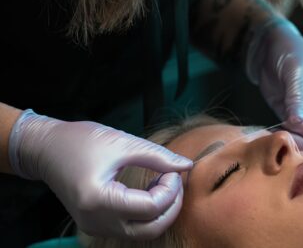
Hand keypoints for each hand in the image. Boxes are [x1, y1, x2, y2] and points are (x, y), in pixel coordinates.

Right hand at [8, 110, 192, 238]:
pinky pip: (130, 227)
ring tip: (163, 183)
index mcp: (99, 200)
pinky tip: (149, 190)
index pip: (151, 208)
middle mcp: (96, 221)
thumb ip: (158, 157)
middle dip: (171, 206)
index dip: (170, 189)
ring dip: (160, 211)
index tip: (174, 170)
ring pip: (141, 232)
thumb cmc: (80, 140)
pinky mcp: (96, 224)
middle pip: (150, 229)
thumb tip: (186, 165)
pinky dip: (146, 213)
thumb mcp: (122, 142)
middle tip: (176, 180)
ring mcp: (94, 227)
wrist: (45, 148)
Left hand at [249, 20, 302, 152]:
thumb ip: (297, 100)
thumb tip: (297, 124)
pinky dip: (285, 137)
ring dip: (294, 142)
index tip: (291, 122)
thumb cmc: (290, 52)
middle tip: (283, 137)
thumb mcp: (296, 73)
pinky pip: (294, 135)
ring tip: (276, 135)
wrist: (270, 48)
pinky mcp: (293, 117)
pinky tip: (271, 133)